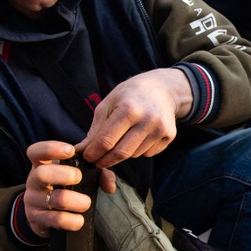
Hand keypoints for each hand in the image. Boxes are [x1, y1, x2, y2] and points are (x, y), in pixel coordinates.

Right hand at [24, 142, 90, 236]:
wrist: (44, 215)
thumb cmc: (64, 187)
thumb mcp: (76, 175)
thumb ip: (97, 173)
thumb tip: (110, 185)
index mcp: (42, 165)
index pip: (36, 151)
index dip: (51, 149)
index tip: (70, 151)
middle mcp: (34, 181)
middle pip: (42, 174)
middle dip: (65, 175)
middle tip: (78, 177)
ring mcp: (33, 201)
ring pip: (55, 199)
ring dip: (77, 201)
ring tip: (85, 203)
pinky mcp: (37, 220)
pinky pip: (56, 220)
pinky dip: (73, 220)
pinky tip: (79, 220)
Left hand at [76, 68, 191, 167]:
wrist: (162, 88)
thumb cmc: (130, 94)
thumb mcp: (109, 103)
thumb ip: (96, 129)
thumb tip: (81, 150)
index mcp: (129, 109)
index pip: (106, 140)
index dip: (94, 153)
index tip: (87, 157)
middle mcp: (147, 120)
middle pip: (121, 152)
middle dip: (105, 161)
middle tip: (97, 162)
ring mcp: (160, 129)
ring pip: (134, 155)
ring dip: (123, 153)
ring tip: (122, 140)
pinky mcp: (169, 135)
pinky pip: (148, 153)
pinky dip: (139, 150)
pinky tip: (139, 136)